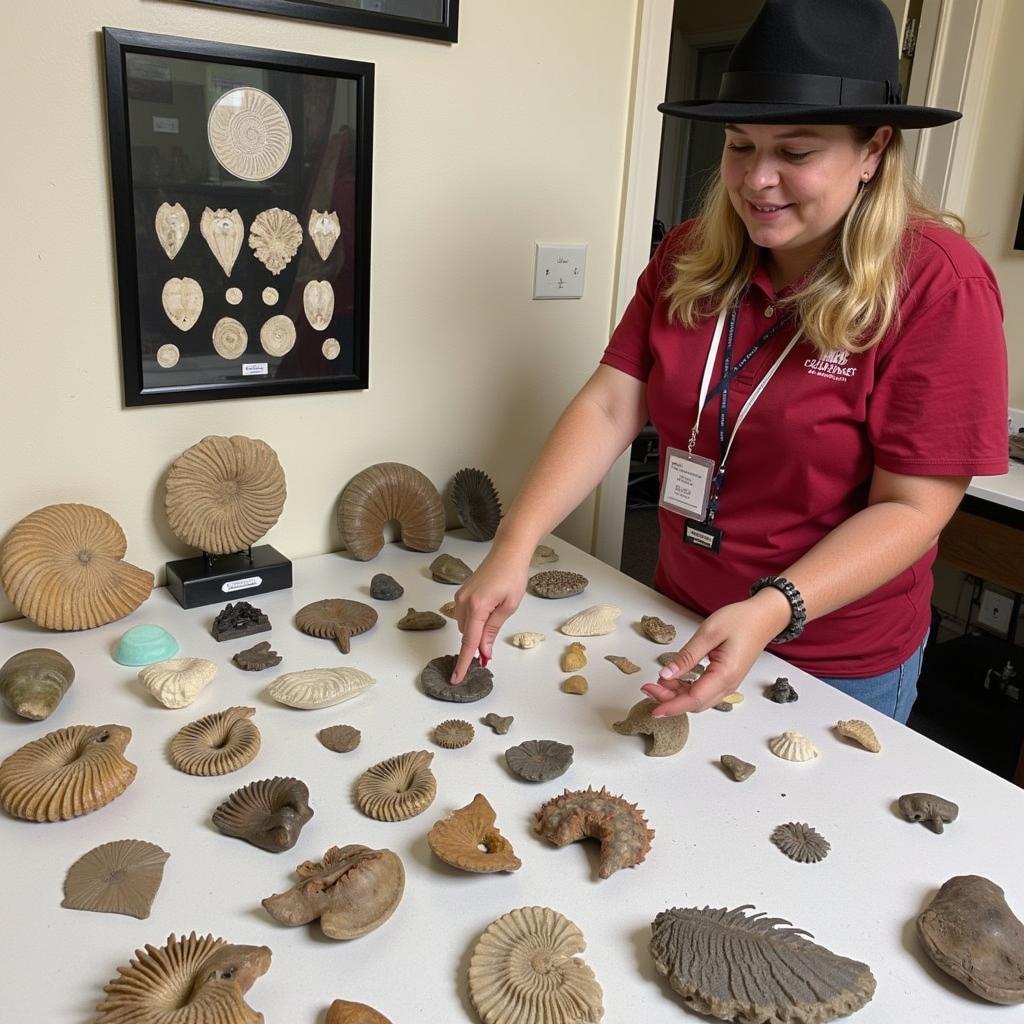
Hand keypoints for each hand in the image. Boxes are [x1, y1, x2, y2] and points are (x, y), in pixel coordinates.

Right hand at [451, 544, 529, 683]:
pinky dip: (473, 622)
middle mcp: (463, 602)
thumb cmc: (513, 576)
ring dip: (476, 631)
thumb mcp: (509, 607)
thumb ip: (492, 630)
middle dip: (477, 644)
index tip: (457, 678)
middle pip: (467, 635)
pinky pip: (464, 616)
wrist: (507, 552)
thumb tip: (484, 651)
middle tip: (491, 648)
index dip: (464, 662)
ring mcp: (460, 597)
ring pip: (465, 626)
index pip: (469, 641)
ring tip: (496, 616)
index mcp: (477, 607)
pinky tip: (488, 612)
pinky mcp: (461, 593)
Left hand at [640, 592, 789, 714]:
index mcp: (725, 675)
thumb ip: (687, 656)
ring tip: (657, 682)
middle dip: (669, 700)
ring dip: (676, 695)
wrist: (764, 617)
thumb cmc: (741, 620)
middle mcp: (728, 685)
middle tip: (647, 688)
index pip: (693, 699)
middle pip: (694, 703)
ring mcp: (728, 683)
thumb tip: (666, 674)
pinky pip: (703, 691)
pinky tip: (674, 679)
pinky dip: (686, 689)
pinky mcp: (726, 678)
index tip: (652, 707)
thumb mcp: (709, 633)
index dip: (671, 705)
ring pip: (698, 699)